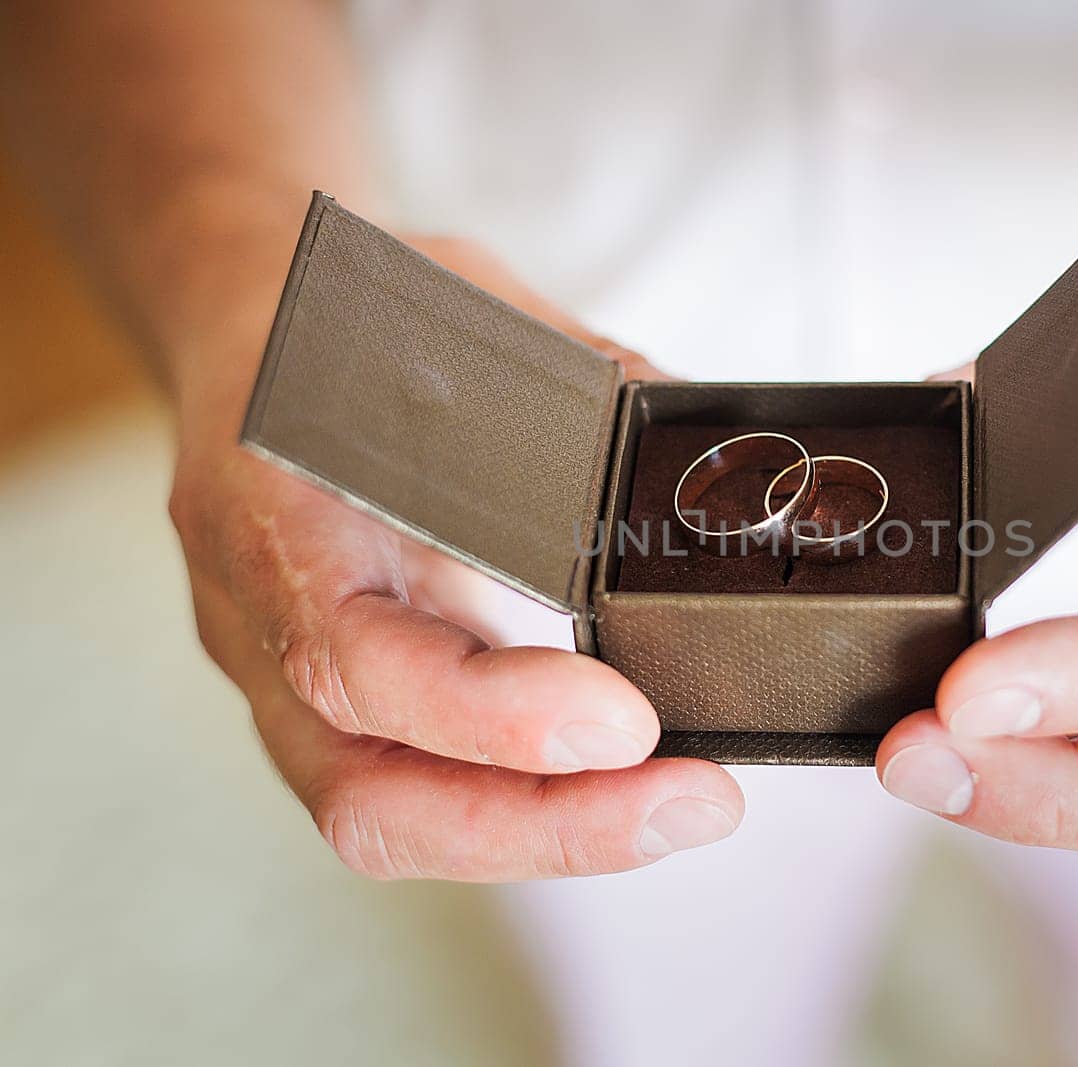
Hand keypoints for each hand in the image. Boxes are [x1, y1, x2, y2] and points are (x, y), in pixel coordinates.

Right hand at [170, 235, 740, 879]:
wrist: (241, 320)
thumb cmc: (343, 314)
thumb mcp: (455, 310)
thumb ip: (580, 389)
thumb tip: (716, 460)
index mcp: (274, 513)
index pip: (358, 661)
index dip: (493, 713)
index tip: (627, 721)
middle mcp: (262, 621)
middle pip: (370, 798)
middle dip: (545, 826)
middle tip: (690, 805)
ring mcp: (288, 677)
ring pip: (389, 816)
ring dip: (546, 834)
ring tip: (675, 810)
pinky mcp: (335, 700)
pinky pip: (414, 788)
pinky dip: (523, 806)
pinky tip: (618, 790)